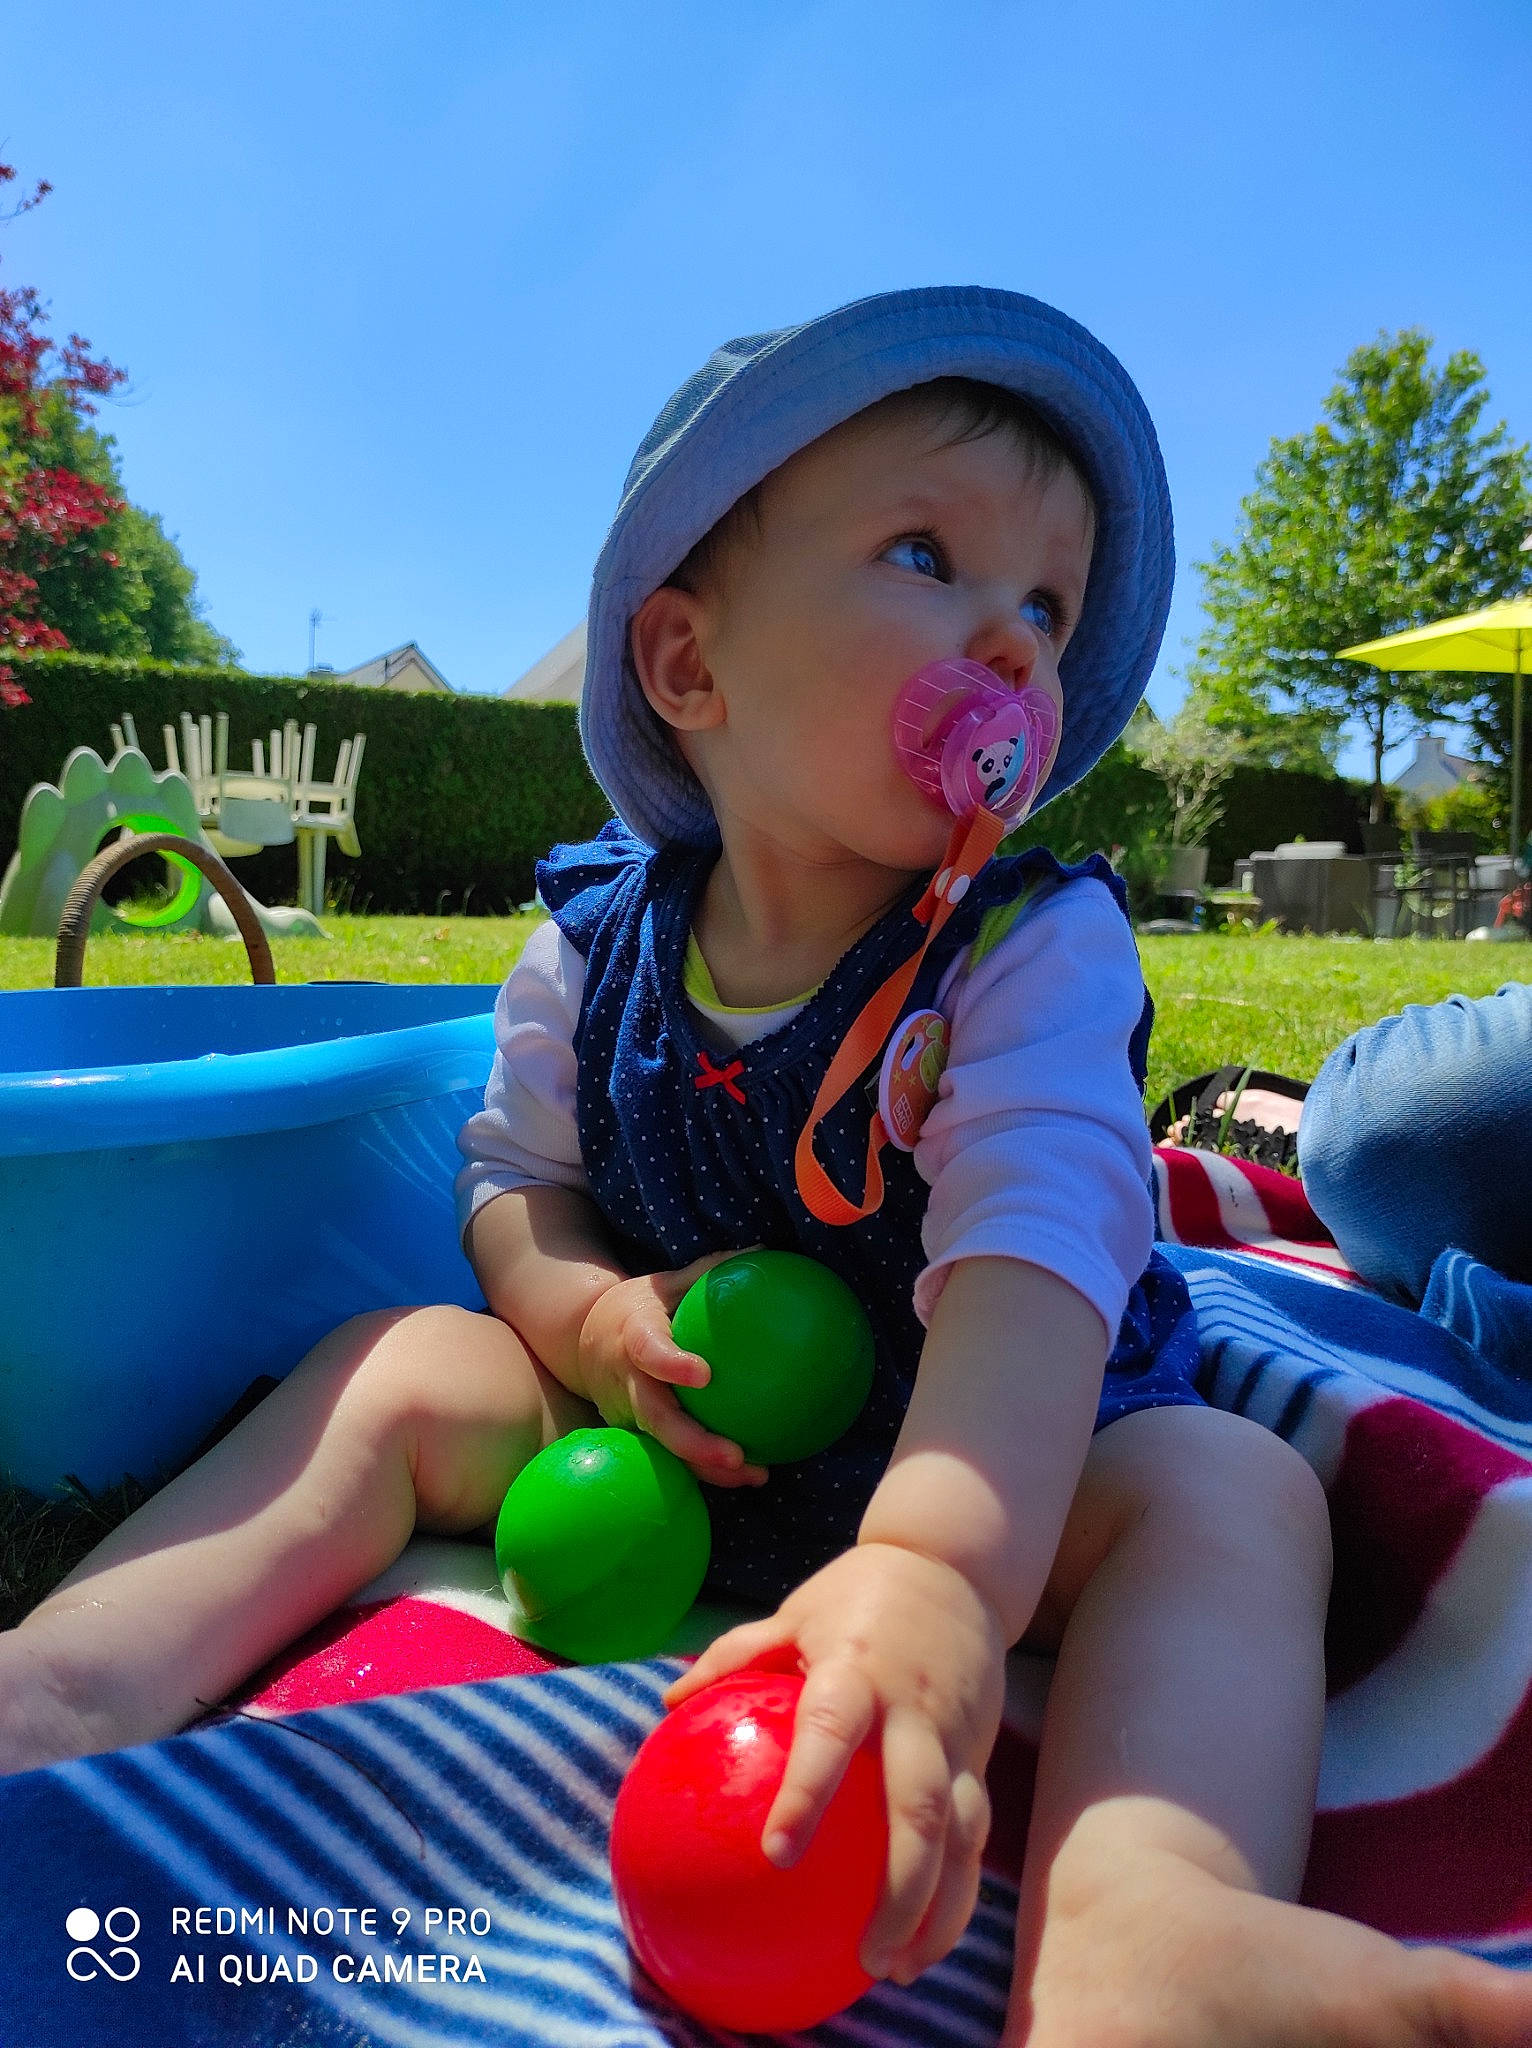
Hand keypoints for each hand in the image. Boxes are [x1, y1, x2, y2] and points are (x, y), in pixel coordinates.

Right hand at [576, 1254, 768, 1488]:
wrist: (583, 1340)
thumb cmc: (635, 1309)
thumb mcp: (664, 1284)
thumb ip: (709, 1272)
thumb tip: (763, 1251)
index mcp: (632, 1338)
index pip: (648, 1351)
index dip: (670, 1364)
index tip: (703, 1374)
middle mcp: (626, 1383)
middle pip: (655, 1419)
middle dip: (693, 1443)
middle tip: (735, 1455)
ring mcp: (628, 1415)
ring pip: (665, 1448)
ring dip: (707, 1467)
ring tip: (755, 1475)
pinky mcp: (638, 1435)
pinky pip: (670, 1457)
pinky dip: (706, 1470)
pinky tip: (749, 1474)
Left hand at [663, 1542, 1005, 1983]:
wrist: (956, 1567)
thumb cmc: (859, 1593)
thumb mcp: (794, 1611)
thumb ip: (736, 1655)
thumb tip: (667, 1704)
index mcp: (857, 1670)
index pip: (831, 1734)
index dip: (808, 1792)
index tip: (776, 1853)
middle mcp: (914, 1710)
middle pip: (919, 1810)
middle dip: (899, 1889)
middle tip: (864, 1955)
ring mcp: (955, 1736)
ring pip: (962, 1836)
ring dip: (939, 1908)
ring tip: (900, 1967)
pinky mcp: (980, 1753)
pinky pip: (977, 1831)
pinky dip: (957, 1888)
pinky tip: (924, 1935)